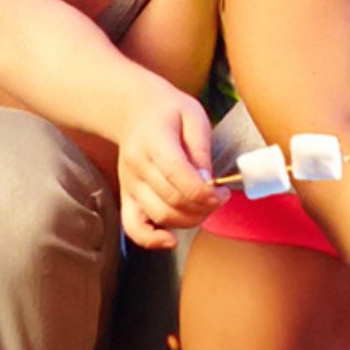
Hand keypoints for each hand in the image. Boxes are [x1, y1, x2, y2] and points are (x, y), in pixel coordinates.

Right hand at [114, 82, 219, 248]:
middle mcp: (137, 166)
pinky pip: (133, 227)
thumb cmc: (169, 111)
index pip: (178, 175)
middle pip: (172, 200)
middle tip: (221, 198)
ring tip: (206, 207)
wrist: (134, 110)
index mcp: (154, 141)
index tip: (222, 193)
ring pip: (160, 216)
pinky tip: (171, 240)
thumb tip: (207, 181)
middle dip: (204, 206)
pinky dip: (151, 240)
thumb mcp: (193, 115)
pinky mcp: (127, 197)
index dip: (204, 192)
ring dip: (190, 220)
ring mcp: (129, 184)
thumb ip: (201, 148)